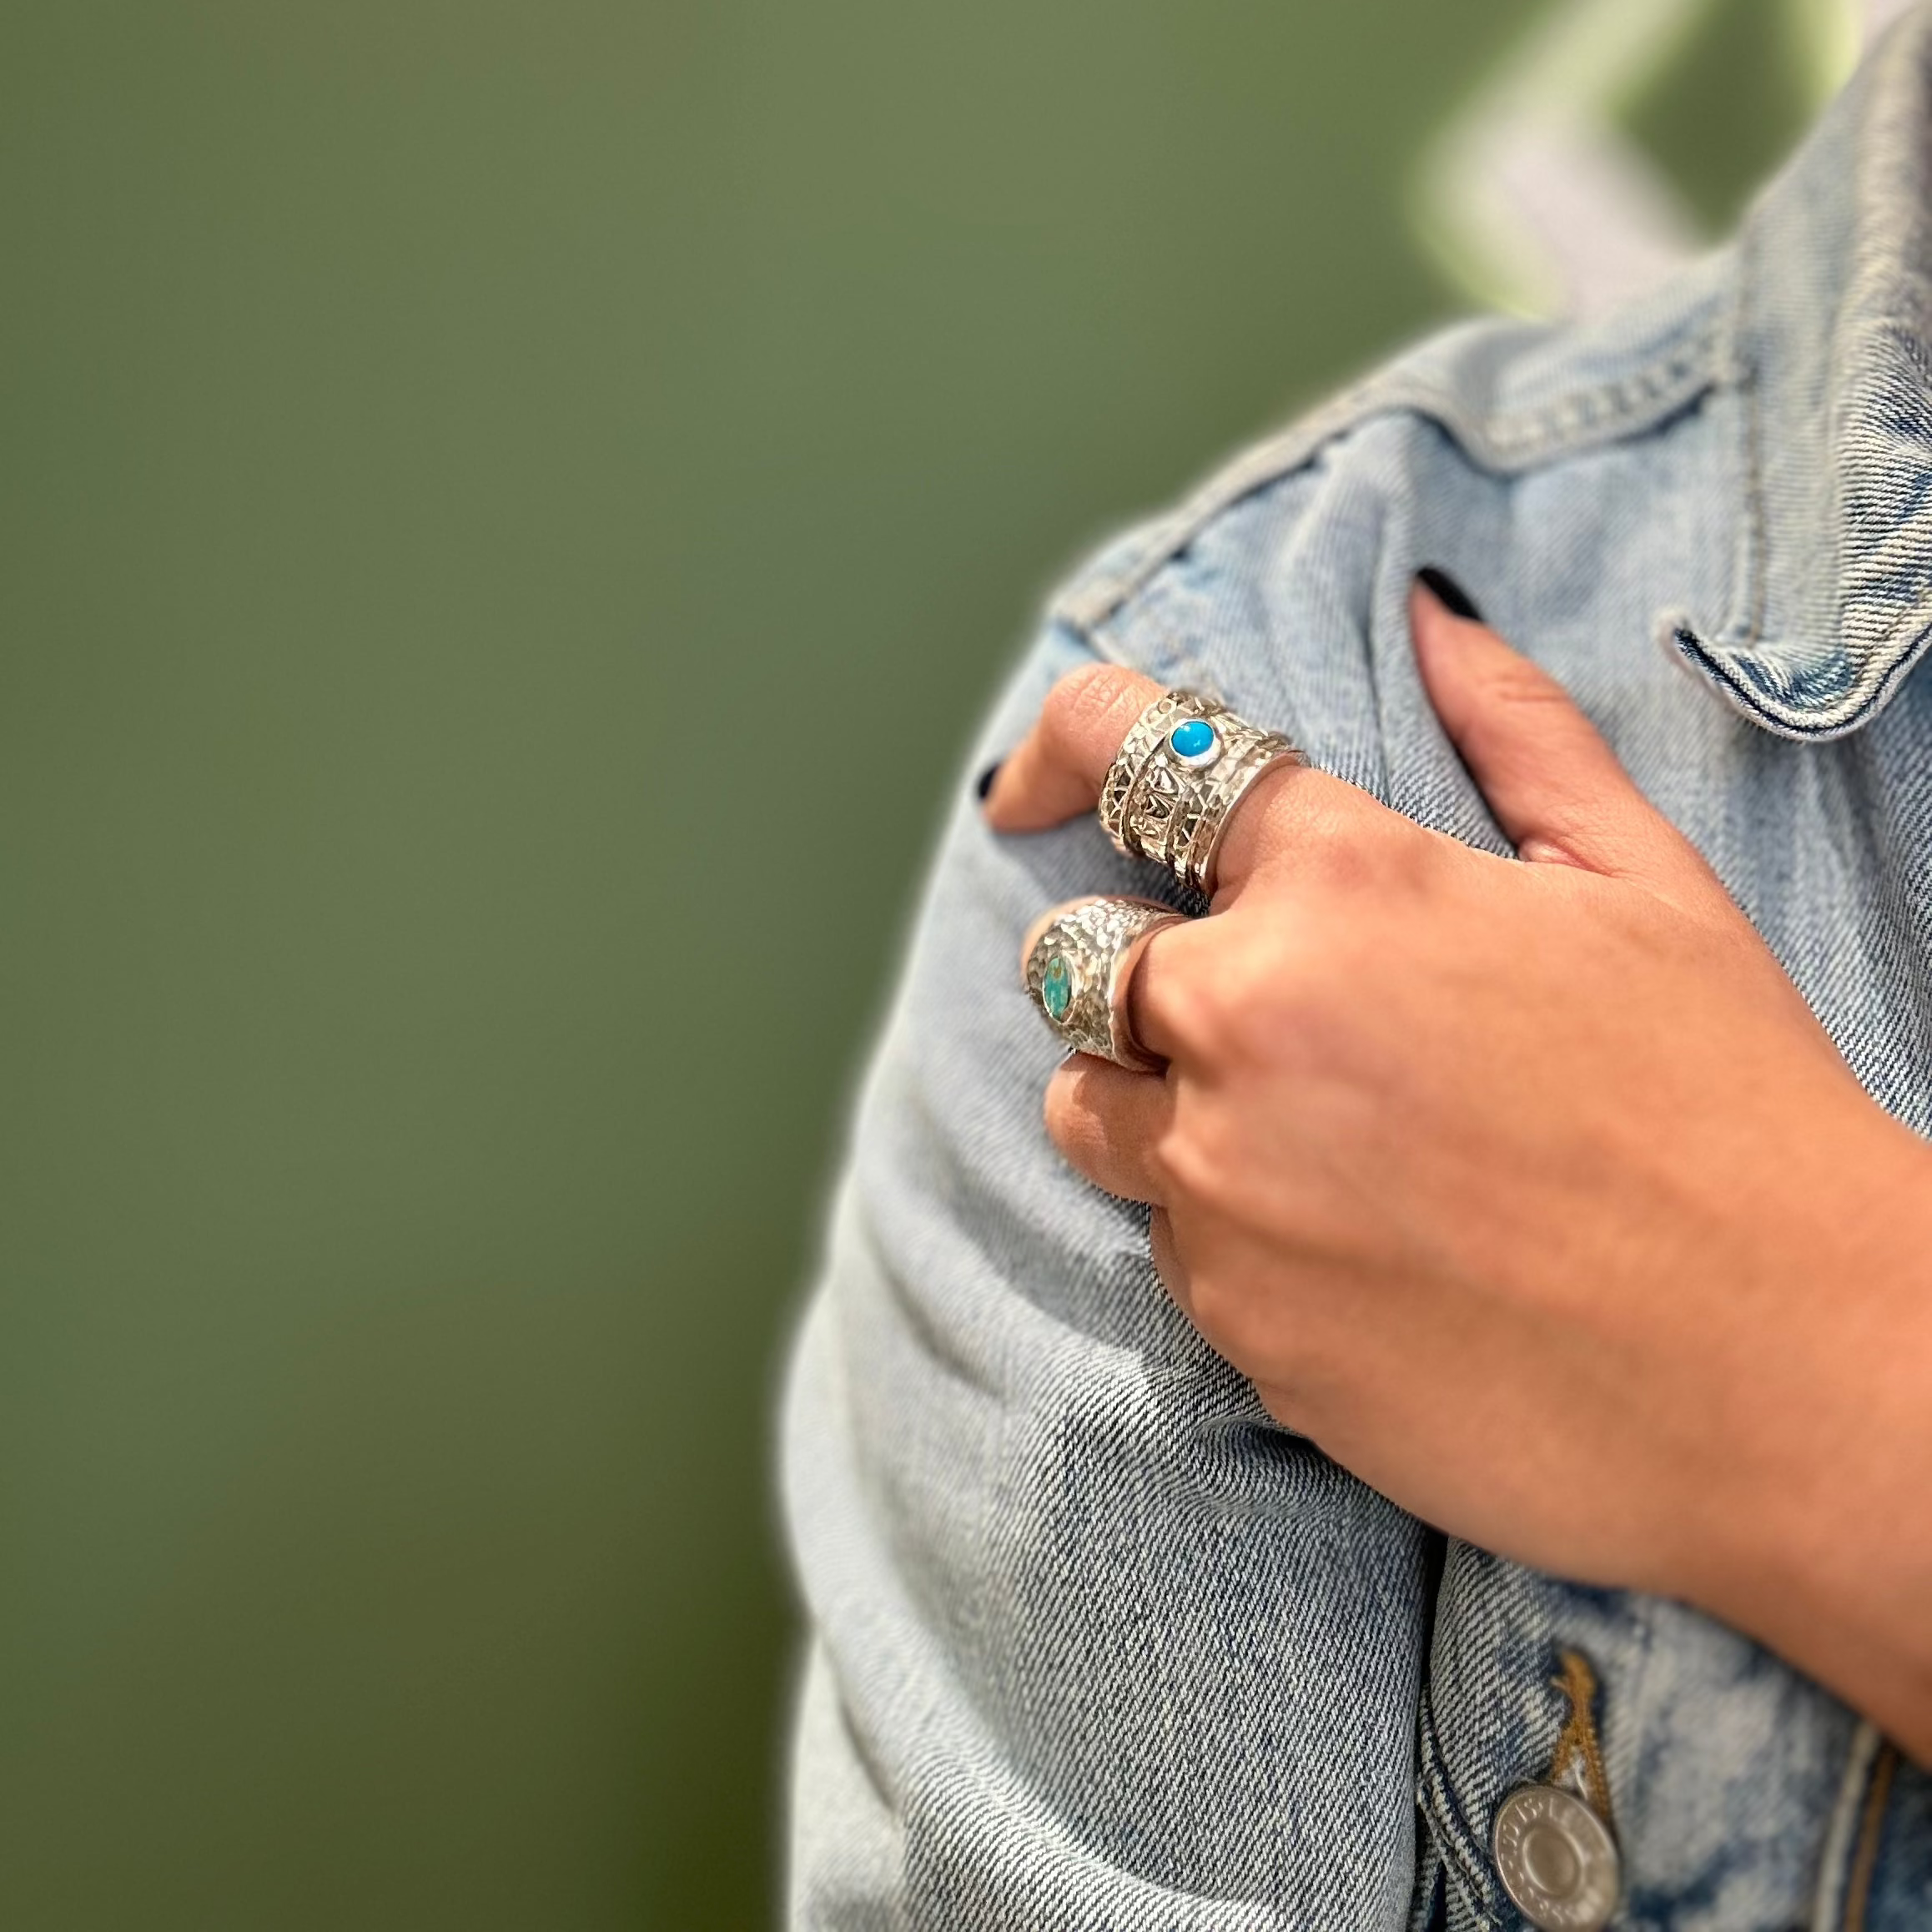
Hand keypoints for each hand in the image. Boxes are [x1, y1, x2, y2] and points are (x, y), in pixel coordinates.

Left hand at [985, 579, 1931, 1759]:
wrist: (1790, 1375)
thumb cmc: (1733, 1113)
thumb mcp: (1647, 887)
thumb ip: (1517, 736)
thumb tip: (1428, 621)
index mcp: (1343, 887)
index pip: (1132, 752)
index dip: (1064, 745)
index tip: (1028, 789)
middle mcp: (1244, 1023)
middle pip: (1072, 964)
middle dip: (1136, 973)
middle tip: (1252, 1010)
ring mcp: (1220, 1184)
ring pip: (1087, 1112)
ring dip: (1155, 1106)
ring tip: (1309, 1140)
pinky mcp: (1230, 1320)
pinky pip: (1165, 1247)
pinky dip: (1227, 1236)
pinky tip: (1362, 1252)